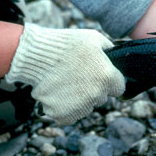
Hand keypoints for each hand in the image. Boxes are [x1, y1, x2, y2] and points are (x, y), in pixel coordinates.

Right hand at [5, 23, 124, 124]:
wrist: (36, 55)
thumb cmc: (65, 44)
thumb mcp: (94, 38)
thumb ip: (109, 49)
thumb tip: (115, 55)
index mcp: (107, 77)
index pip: (118, 88)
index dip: (110, 82)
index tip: (99, 77)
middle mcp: (96, 94)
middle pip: (101, 98)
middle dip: (94, 89)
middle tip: (79, 77)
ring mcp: (80, 106)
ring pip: (86, 107)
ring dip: (80, 100)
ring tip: (66, 84)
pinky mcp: (63, 114)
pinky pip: (70, 116)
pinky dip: (65, 109)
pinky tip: (58, 94)